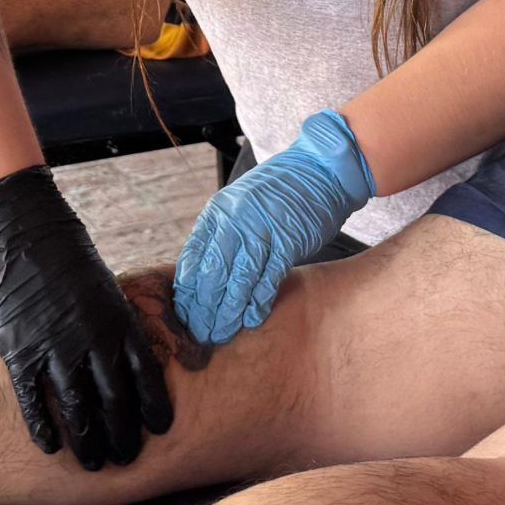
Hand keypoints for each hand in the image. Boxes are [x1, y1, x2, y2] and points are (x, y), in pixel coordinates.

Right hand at [0, 165, 173, 468]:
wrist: (25, 233)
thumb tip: (134, 358)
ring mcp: (55, 348)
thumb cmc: (71, 260)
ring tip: (94, 464)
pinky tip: (51, 447)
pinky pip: (34, 400)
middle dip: (122, 435)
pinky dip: (43, 427)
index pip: (146, 375)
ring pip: (77, 408)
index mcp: (120, 321)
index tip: (161, 429)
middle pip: (114, 401)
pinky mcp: (20, 352)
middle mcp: (92, 339)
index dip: (154, 406)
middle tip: (126, 459)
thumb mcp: (108, 289)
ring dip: (88, 441)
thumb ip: (119, 325)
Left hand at [175, 112, 374, 343]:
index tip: (184, 315)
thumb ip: (222, 235)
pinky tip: (250, 320)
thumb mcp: (240, 206)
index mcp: (217, 213)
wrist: (320, 170)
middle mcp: (233, 221)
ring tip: (220, 334)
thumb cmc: (280, 191)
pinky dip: (257, 302)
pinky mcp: (286, 242)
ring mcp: (260, 231)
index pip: (192, 259)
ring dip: (226, 313)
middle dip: (202, 309)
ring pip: (236, 281)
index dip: (187, 292)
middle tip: (199, 334)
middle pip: (210, 275)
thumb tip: (206, 277)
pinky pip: (266, 279)